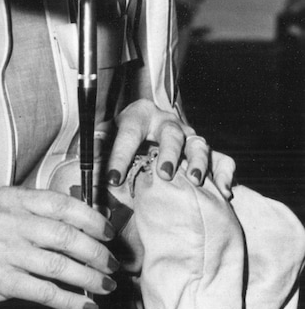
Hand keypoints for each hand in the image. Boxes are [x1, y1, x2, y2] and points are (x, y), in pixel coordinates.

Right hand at [0, 186, 119, 308]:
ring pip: (60, 265)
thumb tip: (91, 224)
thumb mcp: (5, 213)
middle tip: (112, 264)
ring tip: (104, 286)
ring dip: (90, 278)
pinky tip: (84, 306)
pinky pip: (45, 291)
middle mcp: (8, 220)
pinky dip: (71, 301)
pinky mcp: (0, 279)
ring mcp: (3, 250)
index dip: (93, 219)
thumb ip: (41, 215)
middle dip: (97, 253)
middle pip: (66, 236)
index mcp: (13, 199)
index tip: (109, 233)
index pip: (63, 204)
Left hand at [106, 99, 235, 198]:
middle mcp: (168, 124)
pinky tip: (222, 192)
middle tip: (163, 174)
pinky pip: (222, 160)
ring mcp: (190, 137)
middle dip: (169, 154)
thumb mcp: (104, 139)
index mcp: (139, 116)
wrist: (143, 140)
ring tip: (195, 181)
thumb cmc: (122, 140)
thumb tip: (84, 159)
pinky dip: (224, 174)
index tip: (112, 178)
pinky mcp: (206, 153)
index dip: (119, 156)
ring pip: (200, 145)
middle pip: (173, 134)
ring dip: (199, 163)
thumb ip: (96, 149)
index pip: (129, 133)